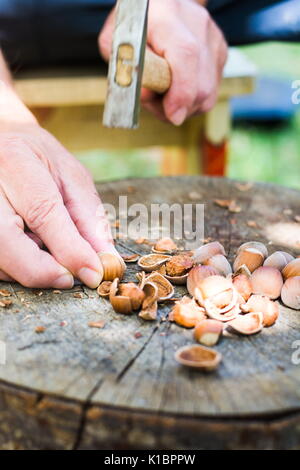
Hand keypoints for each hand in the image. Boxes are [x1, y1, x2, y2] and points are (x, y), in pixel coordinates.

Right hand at [0, 122, 115, 288]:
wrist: (3, 143)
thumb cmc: (41, 161)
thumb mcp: (72, 178)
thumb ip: (89, 218)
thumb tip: (106, 259)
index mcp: (15, 161)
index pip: (42, 212)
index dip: (69, 248)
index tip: (92, 272)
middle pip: (6, 239)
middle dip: (40, 269)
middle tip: (68, 278)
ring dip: (27, 269)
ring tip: (50, 256)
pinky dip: (14, 267)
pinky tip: (30, 251)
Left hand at [99, 0, 227, 125]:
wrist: (155, 8)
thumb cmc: (131, 25)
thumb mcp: (115, 43)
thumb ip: (126, 69)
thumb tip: (147, 94)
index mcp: (167, 14)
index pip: (186, 55)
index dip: (181, 92)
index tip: (172, 115)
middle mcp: (197, 23)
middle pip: (201, 84)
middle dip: (178, 107)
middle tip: (154, 102)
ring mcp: (213, 38)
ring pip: (208, 93)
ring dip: (184, 107)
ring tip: (163, 95)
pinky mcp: (220, 52)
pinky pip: (210, 91)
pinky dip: (191, 100)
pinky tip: (175, 88)